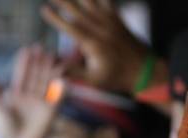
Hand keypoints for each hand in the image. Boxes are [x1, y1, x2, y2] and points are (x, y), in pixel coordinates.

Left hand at [0, 45, 61, 137]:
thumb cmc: (4, 132)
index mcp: (16, 96)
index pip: (21, 75)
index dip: (24, 63)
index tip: (26, 50)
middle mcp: (29, 97)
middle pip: (34, 75)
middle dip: (37, 62)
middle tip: (40, 47)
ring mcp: (41, 102)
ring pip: (46, 81)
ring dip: (48, 69)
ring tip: (51, 55)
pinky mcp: (51, 110)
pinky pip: (57, 94)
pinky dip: (59, 84)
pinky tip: (61, 73)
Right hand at [41, 0, 165, 94]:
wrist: (143, 71)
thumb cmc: (116, 78)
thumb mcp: (92, 79)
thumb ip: (73, 71)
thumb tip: (53, 67)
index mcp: (94, 45)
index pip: (70, 27)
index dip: (56, 18)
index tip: (44, 10)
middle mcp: (102, 30)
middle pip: (79, 11)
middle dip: (63, 1)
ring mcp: (111, 23)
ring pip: (92, 3)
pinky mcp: (118, 20)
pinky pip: (107, 2)